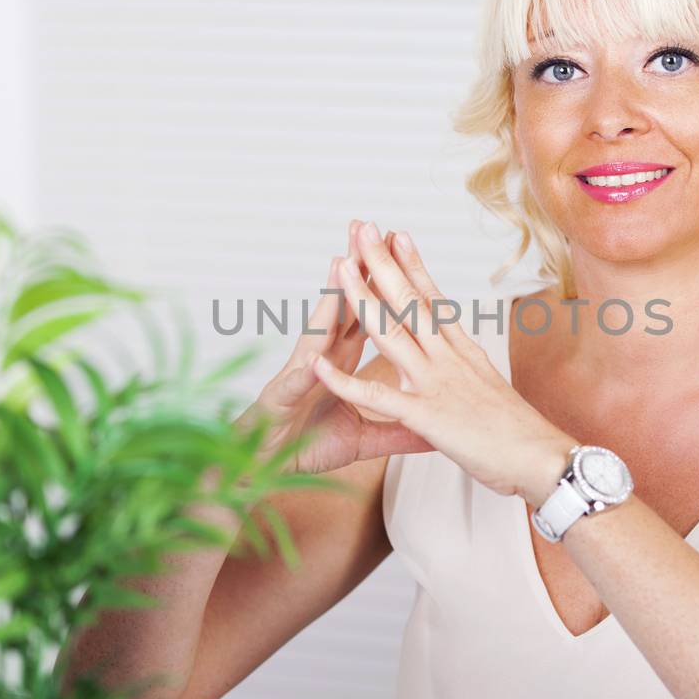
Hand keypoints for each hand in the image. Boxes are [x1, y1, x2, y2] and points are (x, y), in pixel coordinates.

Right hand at [238, 221, 433, 475]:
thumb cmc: (306, 445)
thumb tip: (434, 429)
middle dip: (359, 267)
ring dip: (331, 296)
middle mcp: (322, 356)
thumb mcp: (364, 438)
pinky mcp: (284, 395)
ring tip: (341, 261)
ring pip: (320, 327)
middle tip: (371, 229)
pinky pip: (298, 377)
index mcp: (342, 360)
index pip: (370, 314)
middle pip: (346, 305)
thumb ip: (398, 430)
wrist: (265, 470)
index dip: (387, 286)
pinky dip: (306, 364)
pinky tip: (313, 351)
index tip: (405, 253)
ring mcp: (302, 370)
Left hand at [310, 221, 575, 499]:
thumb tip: (467, 359)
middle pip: (409, 301)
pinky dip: (344, 381)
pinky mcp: (426, 415)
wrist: (544, 460)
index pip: (433, 300)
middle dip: (382, 263)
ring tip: (340, 266)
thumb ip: (473, 372)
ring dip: (361, 296)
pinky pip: (376, 396)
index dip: (413, 266)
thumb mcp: (494, 392)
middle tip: (364, 228)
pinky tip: (317, 366)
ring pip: (391, 331)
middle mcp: (448, 359)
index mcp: (463, 353)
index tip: (398, 236)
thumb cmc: (522, 435)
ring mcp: (436, 383)